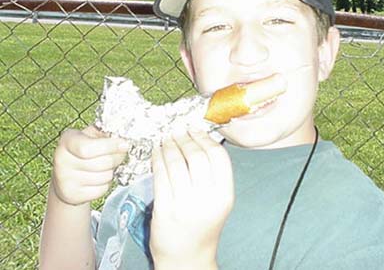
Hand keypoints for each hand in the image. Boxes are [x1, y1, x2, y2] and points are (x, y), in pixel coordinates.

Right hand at [51, 125, 128, 205]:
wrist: (65, 175)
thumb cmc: (84, 151)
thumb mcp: (92, 135)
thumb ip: (105, 133)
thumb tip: (123, 139)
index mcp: (67, 140)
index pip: (89, 148)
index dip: (111, 146)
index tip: (124, 145)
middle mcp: (62, 159)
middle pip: (103, 162)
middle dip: (117, 158)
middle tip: (120, 155)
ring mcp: (65, 179)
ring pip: (105, 176)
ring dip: (111, 171)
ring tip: (105, 167)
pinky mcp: (72, 194)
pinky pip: (101, 190)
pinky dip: (105, 184)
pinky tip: (98, 179)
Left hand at [150, 130, 233, 269]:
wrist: (187, 258)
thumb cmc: (203, 225)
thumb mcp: (218, 201)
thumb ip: (213, 175)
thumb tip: (199, 140)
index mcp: (224, 195)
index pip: (218, 156)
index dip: (204, 138)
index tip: (194, 129)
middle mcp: (207, 199)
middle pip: (196, 156)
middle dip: (184, 138)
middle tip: (177, 130)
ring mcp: (184, 204)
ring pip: (176, 163)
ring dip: (169, 146)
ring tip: (166, 139)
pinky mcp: (164, 209)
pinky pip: (160, 176)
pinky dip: (157, 159)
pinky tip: (156, 152)